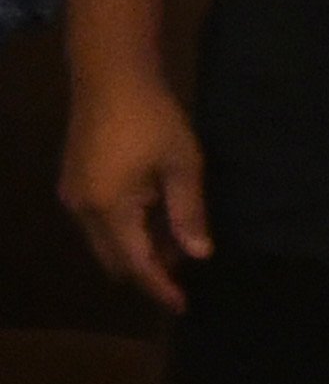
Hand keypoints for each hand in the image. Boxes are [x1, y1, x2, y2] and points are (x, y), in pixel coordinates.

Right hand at [60, 61, 209, 310]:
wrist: (111, 77)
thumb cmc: (153, 118)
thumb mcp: (182, 164)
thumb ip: (188, 212)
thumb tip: (199, 255)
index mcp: (108, 210)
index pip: (136, 263)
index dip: (160, 286)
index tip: (183, 306)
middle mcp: (82, 211)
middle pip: (115, 259)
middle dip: (149, 268)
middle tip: (187, 267)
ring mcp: (73, 197)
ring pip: (105, 242)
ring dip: (137, 247)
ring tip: (176, 239)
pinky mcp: (74, 183)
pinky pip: (99, 222)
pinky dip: (125, 228)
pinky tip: (154, 215)